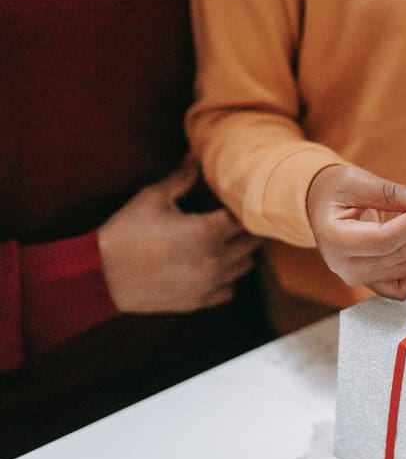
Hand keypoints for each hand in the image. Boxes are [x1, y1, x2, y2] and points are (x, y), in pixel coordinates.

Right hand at [98, 160, 259, 313]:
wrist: (100, 275)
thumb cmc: (124, 233)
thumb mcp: (152, 198)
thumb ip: (181, 178)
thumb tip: (195, 156)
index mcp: (206, 231)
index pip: (244, 217)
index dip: (238, 207)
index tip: (229, 203)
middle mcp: (214, 260)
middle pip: (251, 241)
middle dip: (244, 229)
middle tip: (230, 221)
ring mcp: (208, 284)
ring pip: (246, 266)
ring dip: (240, 253)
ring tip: (223, 243)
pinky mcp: (198, 302)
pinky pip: (229, 290)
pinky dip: (227, 278)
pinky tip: (211, 267)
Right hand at [306, 164, 405, 300]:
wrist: (321, 206)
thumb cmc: (334, 190)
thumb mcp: (357, 181)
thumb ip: (390, 192)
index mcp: (336, 239)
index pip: (386, 239)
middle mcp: (345, 266)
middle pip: (400, 254)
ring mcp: (357, 278)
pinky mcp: (368, 282)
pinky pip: (400, 290)